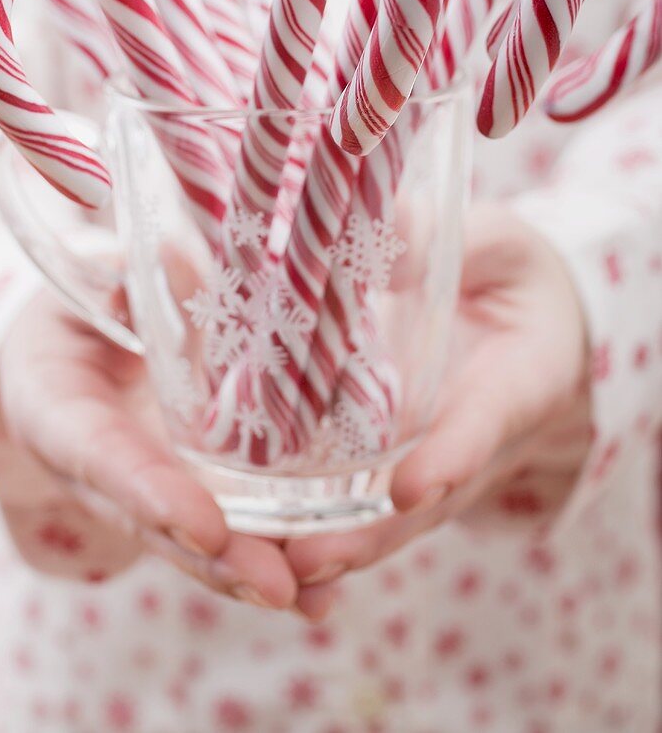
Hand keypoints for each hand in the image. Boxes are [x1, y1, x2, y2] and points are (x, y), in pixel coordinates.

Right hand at [0, 289, 297, 610]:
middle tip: (275, 585)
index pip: (104, 459)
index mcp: (62, 414)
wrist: (66, 355)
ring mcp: (145, 489)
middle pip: (158, 524)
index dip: (151, 495)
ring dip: (250, 572)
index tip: (202, 526)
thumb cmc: (77, 313)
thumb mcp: (86, 286)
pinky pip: (222, 534)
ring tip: (310, 598)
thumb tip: (166, 278)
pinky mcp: (185, 492)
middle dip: (217, 559)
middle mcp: (102, 471)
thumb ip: (119, 286)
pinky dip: (268, 564)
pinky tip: (318, 596)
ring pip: (195, 542)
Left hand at [287, 204, 592, 617]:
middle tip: (311, 557)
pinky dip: (324, 520)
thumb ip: (446, 241)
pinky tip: (267, 538)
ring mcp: (439, 458)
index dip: (450, 459)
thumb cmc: (515, 274)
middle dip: (372, 533)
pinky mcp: (403, 460)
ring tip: (281, 566)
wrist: (536, 322)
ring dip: (341, 544)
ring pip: (392, 516)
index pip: (484, 424)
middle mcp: (479, 437)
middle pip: (429, 498)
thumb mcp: (497, 244)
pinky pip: (368, 498)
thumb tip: (379, 238)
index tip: (408, 489)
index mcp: (520, 379)